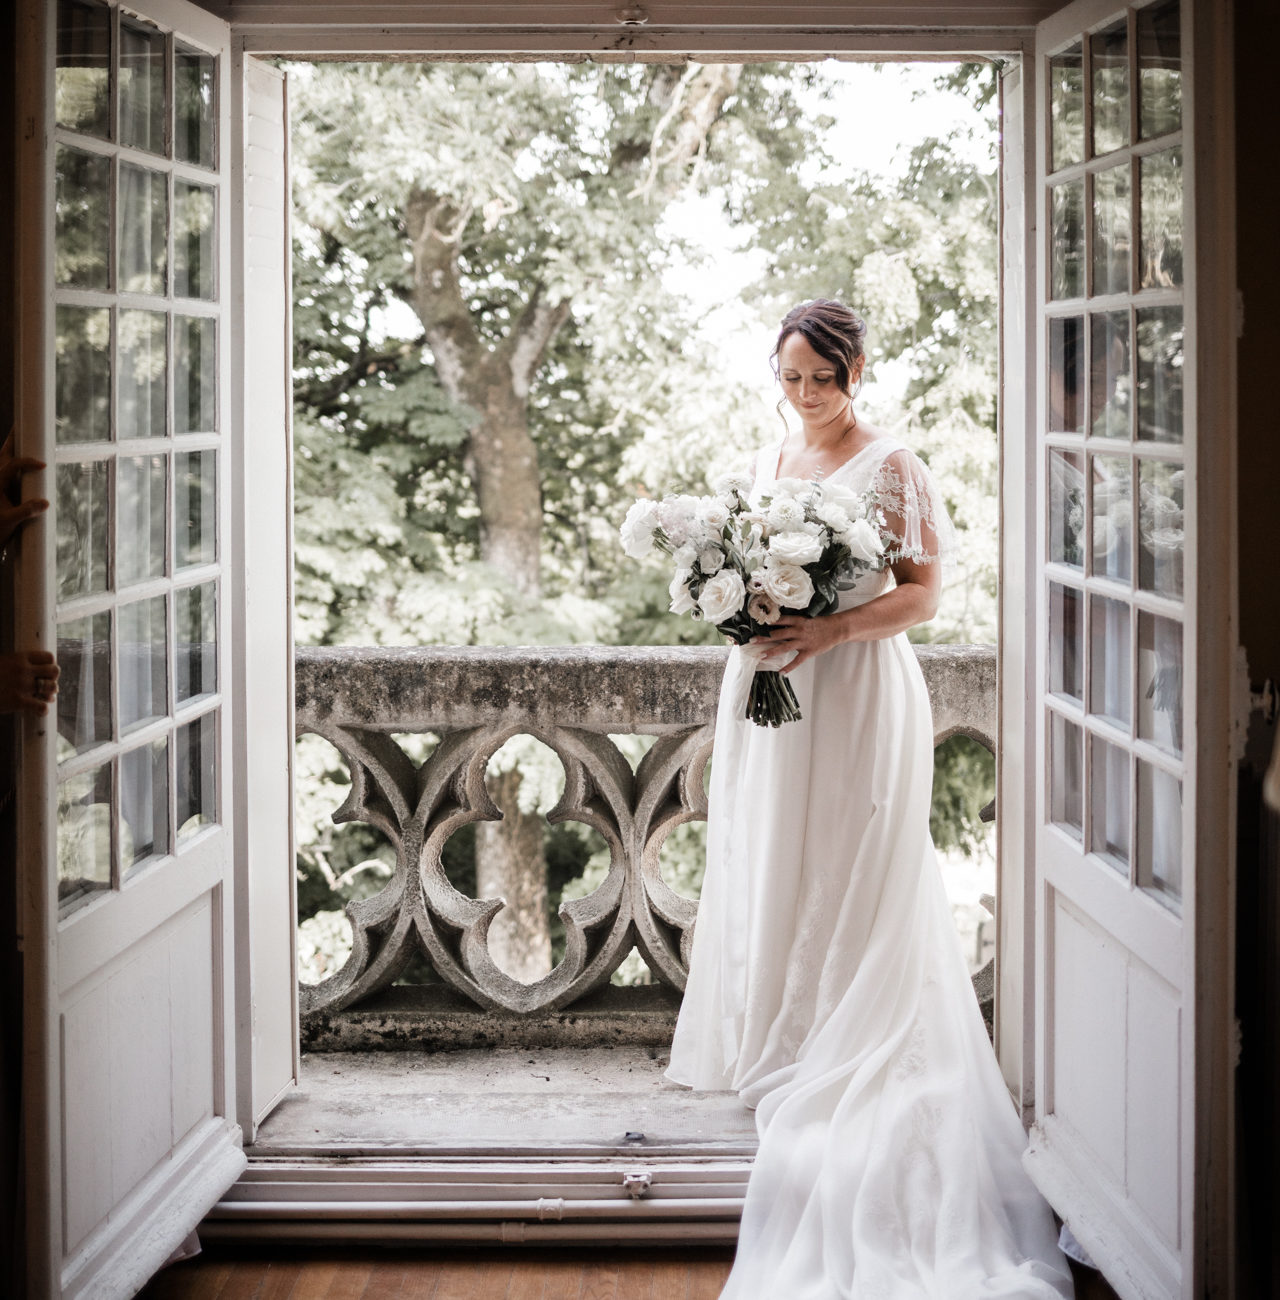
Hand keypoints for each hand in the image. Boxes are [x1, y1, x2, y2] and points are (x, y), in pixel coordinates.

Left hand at [0, 427, 48, 548]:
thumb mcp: (10, 521)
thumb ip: (26, 511)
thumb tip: (45, 502)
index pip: (11, 465)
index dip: (26, 462)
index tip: (42, 465)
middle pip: (4, 454)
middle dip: (13, 441)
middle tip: (22, 427)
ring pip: (4, 460)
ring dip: (12, 448)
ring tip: (21, 437)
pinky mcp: (2, 489)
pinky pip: (7, 469)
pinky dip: (14, 462)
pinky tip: (23, 459)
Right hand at [0, 650, 58, 716]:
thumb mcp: (2, 663)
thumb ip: (17, 664)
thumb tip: (34, 669)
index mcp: (19, 658)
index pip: (49, 657)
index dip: (50, 665)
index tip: (45, 672)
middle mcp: (23, 670)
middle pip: (55, 671)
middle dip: (52, 679)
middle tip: (45, 685)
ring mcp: (22, 686)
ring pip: (52, 688)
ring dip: (49, 694)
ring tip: (42, 697)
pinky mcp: (18, 701)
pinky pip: (42, 707)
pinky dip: (42, 709)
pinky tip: (37, 710)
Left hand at [749, 613, 841, 673]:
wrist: (836, 629)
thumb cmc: (821, 624)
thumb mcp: (806, 620)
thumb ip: (794, 624)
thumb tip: (780, 626)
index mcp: (798, 621)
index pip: (780, 620)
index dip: (768, 622)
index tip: (757, 624)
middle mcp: (798, 631)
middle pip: (778, 634)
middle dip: (764, 637)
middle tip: (752, 640)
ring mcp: (803, 642)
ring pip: (784, 647)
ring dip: (772, 651)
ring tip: (761, 656)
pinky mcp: (808, 651)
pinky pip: (797, 661)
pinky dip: (789, 667)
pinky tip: (781, 672)